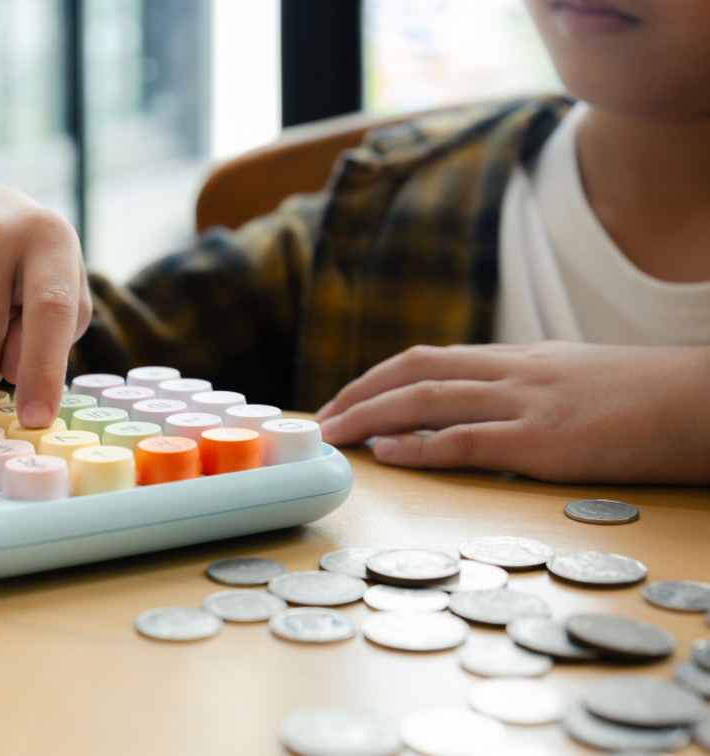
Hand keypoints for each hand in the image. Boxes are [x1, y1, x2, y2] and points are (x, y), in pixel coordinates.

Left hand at [315, 342, 709, 483]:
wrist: (708, 400)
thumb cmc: (650, 398)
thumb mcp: (576, 380)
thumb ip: (526, 390)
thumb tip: (481, 413)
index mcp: (519, 359)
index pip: (431, 360)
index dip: (380, 378)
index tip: (347, 398)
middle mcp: (514, 372)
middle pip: (415, 372)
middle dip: (360, 394)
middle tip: (322, 419)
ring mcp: (527, 404)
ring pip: (427, 400)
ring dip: (371, 417)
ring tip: (335, 436)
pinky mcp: (546, 441)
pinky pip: (466, 441)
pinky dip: (419, 447)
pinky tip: (387, 455)